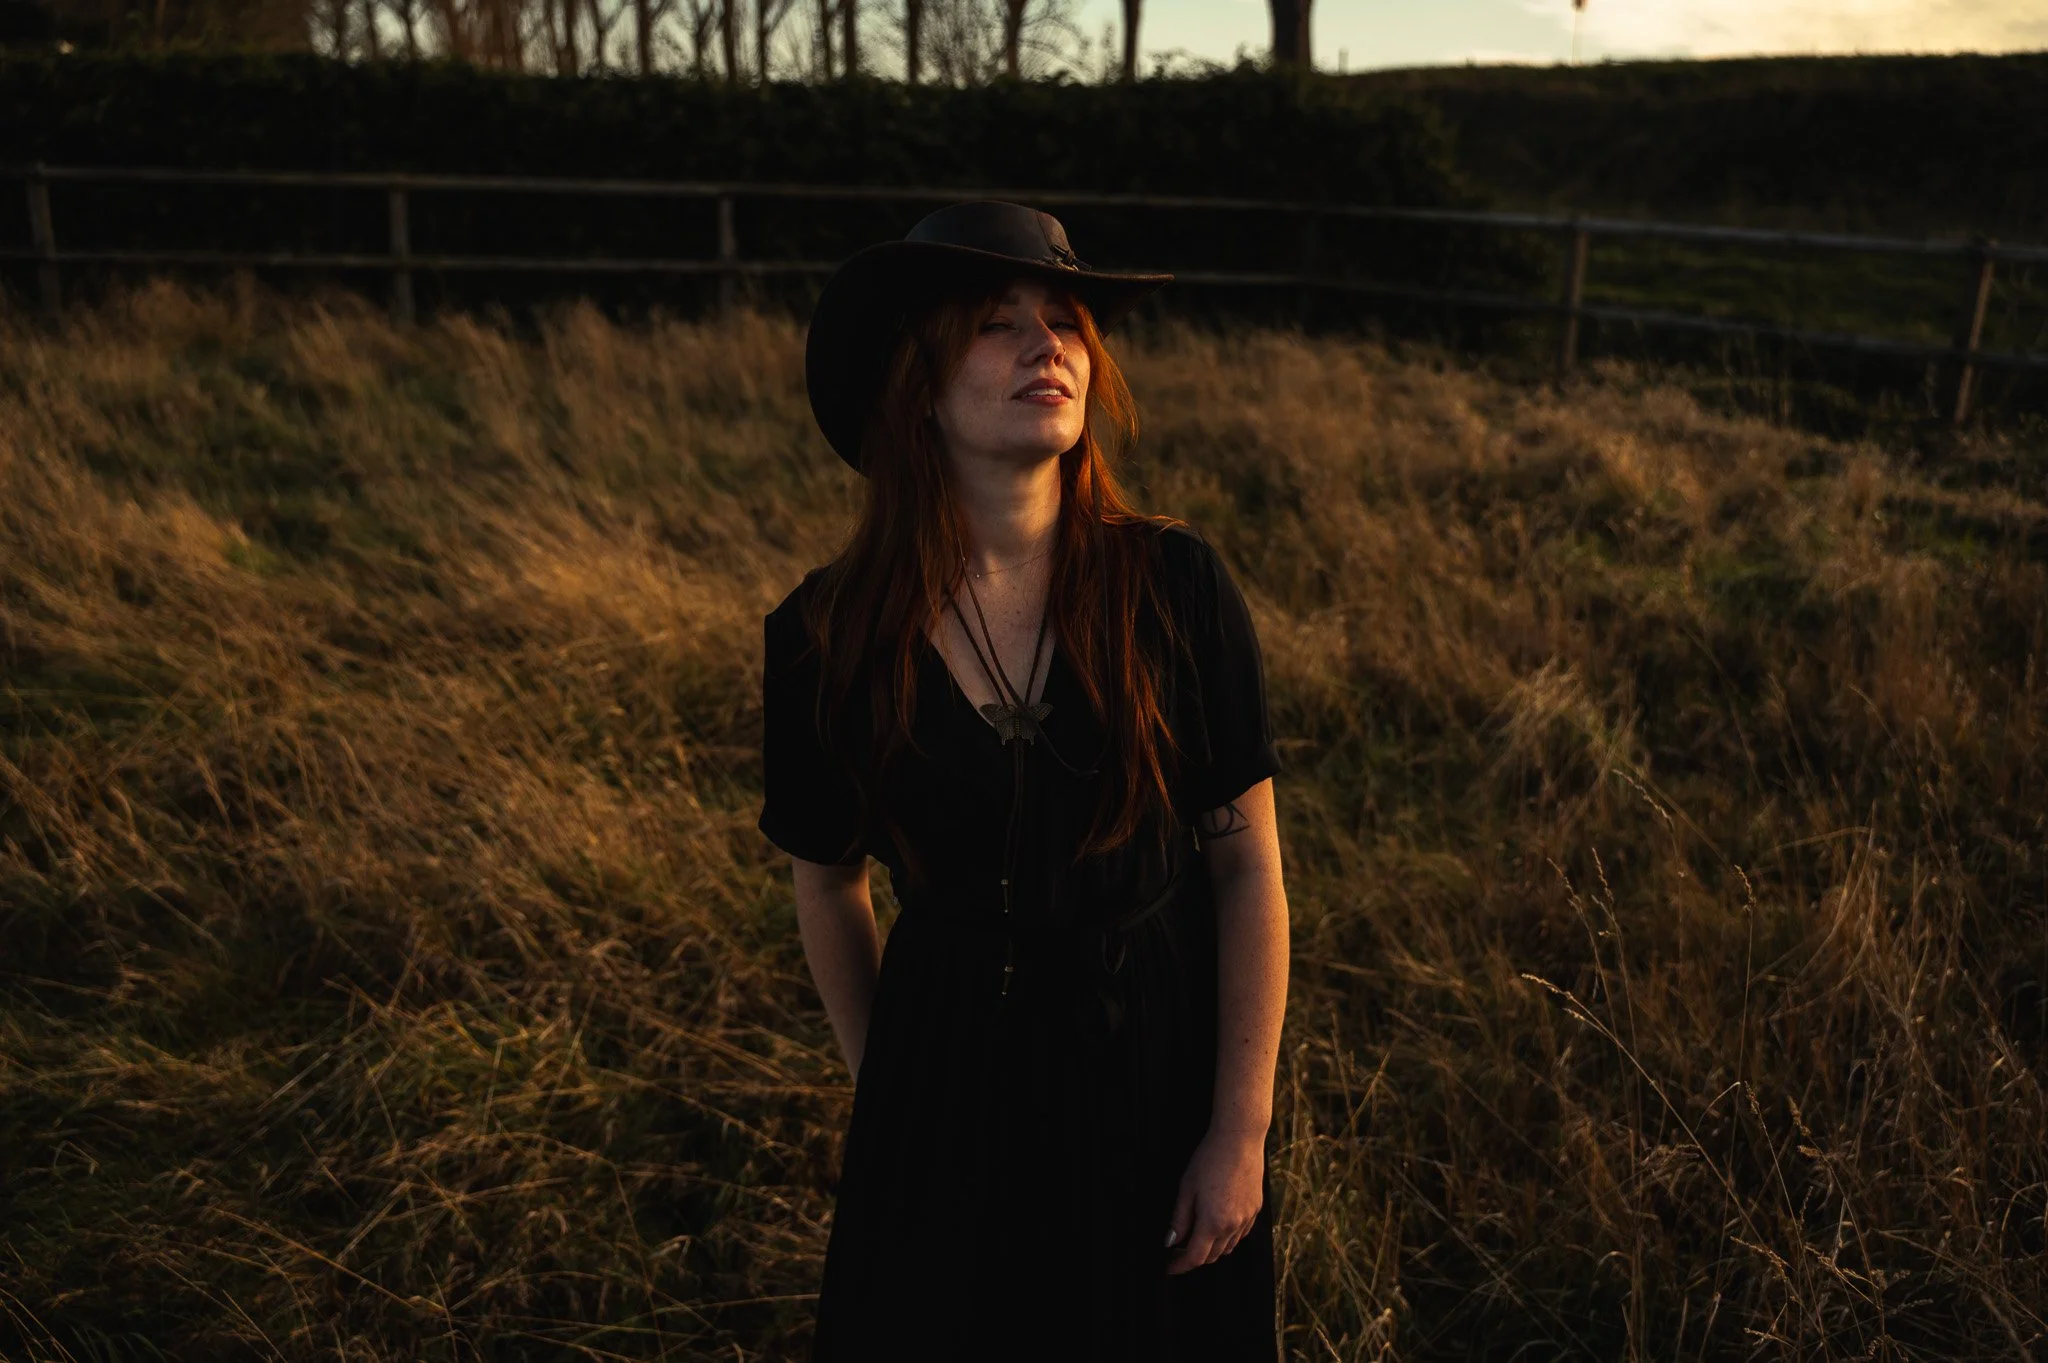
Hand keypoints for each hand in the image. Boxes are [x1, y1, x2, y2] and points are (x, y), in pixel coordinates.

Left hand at [1163, 1127, 1264, 1274]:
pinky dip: (1227, 1237)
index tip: (1169, 1267)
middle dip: (1194, 1258)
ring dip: (1211, 1248)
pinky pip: (1240, 1234)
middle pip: (1213, 1256)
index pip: (1195, 1258)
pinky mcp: (1255, 1209)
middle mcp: (1233, 1226)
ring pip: (1228, 1247)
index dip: (1180, 1266)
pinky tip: (1217, 1224)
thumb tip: (1170, 1242)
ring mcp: (1247, 1218)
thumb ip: (1179, 1219)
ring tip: (1196, 1236)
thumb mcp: (1186, 1189)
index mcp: (1213, 1223)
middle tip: (1177, 1250)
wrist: (1240, 1139)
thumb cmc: (1209, 1160)